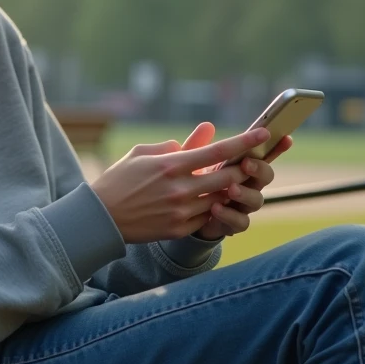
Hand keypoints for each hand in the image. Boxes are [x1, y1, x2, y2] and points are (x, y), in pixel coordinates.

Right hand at [90, 124, 270, 242]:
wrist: (101, 218)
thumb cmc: (121, 179)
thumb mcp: (144, 153)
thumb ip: (178, 144)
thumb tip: (206, 134)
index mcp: (171, 165)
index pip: (217, 151)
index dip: (243, 142)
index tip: (263, 134)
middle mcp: (180, 189)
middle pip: (227, 177)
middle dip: (245, 167)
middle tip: (253, 160)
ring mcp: (181, 212)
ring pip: (221, 198)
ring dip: (231, 188)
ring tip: (235, 179)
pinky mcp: (179, 229)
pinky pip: (208, 217)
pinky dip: (214, 207)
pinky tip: (212, 200)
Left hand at [185, 124, 292, 241]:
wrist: (183, 214)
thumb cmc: (192, 182)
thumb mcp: (191, 162)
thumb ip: (198, 146)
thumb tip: (207, 125)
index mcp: (241, 165)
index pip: (262, 154)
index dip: (277, 146)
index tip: (286, 138)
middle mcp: (248, 184)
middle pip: (266, 175)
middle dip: (259, 168)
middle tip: (246, 164)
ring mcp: (243, 205)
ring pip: (257, 200)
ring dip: (245, 193)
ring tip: (231, 189)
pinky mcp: (234, 223)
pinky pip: (241, 222)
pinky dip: (229, 215)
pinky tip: (215, 208)